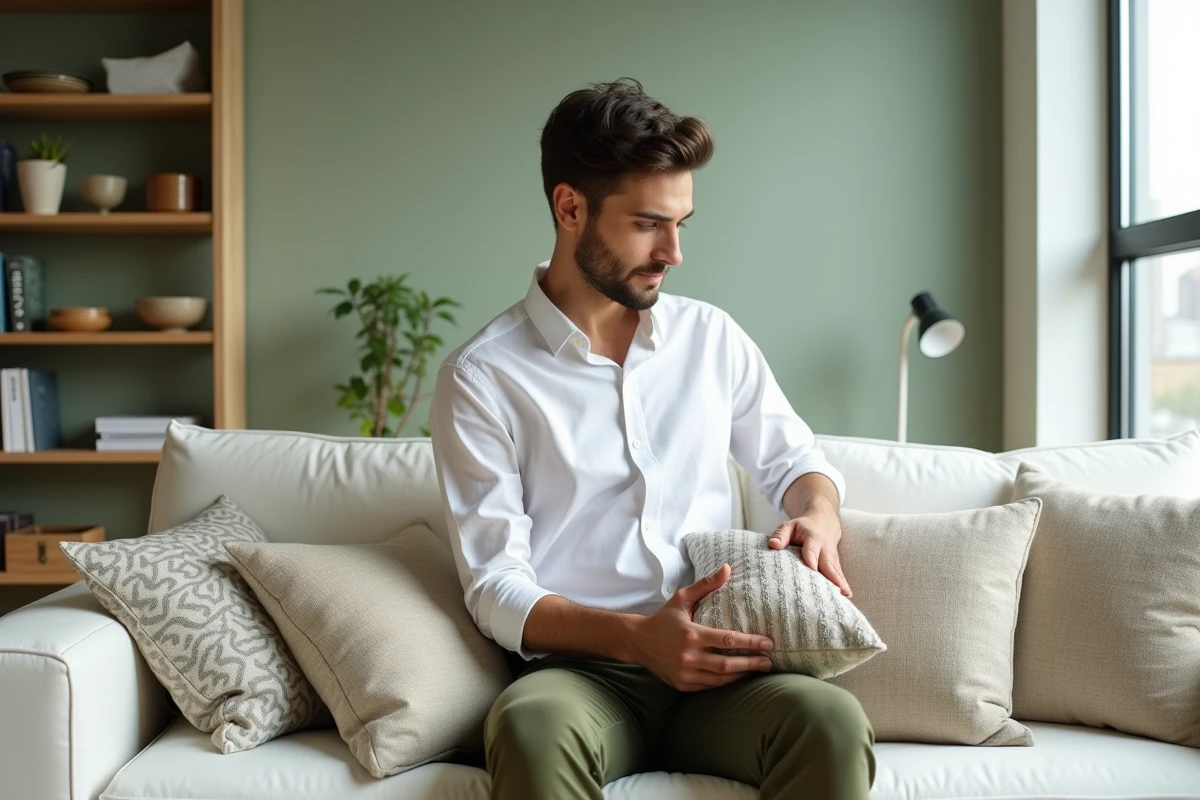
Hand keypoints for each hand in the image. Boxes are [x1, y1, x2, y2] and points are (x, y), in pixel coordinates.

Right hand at [630, 564, 773, 691]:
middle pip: (728, 664)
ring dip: (742, 675)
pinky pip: (709, 686)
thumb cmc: (663, 618)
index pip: (728, 640)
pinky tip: (737, 676)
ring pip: (720, 679)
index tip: (768, 643)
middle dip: (751, 663)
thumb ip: (706, 585)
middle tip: (769, 661)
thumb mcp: (682, 598)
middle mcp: (689, 656)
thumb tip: (727, 568)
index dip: (750, 642)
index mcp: (691, 634)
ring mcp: (685, 673)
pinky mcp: (683, 685)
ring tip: (758, 669)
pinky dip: (725, 682)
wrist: (637, 641)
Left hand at [768, 504, 852, 596]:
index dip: (812, 561)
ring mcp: (832, 557)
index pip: (811, 552)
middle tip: (833, 590)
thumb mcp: (789, 526)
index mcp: (813, 539)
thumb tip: (773, 545)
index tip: (811, 572)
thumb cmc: (803, 527)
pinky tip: (847, 596)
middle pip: (827, 564)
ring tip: (843, 596)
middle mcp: (825, 549)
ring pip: (836, 571)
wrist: (824, 522)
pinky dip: (844, 585)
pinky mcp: (836, 564)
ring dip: (839, 583)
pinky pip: (840, 574)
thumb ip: (781, 534)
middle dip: (830, 577)